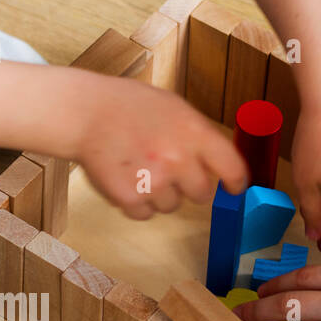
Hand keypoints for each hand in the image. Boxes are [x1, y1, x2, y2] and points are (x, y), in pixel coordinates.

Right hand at [72, 75, 248, 219]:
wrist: (85, 114)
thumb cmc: (129, 106)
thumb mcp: (174, 108)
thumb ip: (197, 135)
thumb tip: (217, 163)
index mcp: (194, 133)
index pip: (232, 167)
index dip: (236, 182)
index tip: (234, 187)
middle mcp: (178, 159)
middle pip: (202, 194)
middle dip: (189, 186)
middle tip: (169, 171)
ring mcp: (153, 181)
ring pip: (171, 206)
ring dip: (159, 194)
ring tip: (139, 170)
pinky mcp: (129, 198)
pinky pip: (145, 214)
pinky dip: (136, 203)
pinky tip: (126, 180)